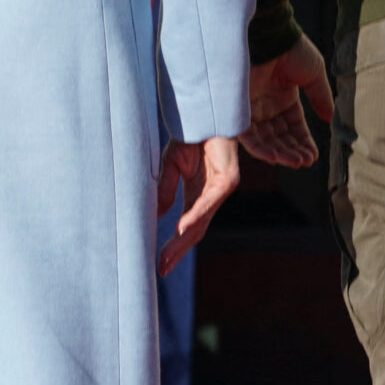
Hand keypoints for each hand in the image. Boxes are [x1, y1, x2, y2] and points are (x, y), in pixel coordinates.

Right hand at [158, 136, 241, 275]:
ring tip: (166, 257)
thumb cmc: (191, 137)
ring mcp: (221, 190)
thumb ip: (165, 189)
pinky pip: (208, 202)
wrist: (207, 114)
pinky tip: (181, 227)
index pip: (187, 228)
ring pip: (202, 221)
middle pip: (195, 231)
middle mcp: (212, 197)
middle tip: (161, 269)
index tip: (160, 265)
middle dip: (178, 251)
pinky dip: (195, 215)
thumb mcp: (170, 166)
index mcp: (199, 196)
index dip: (175, 246)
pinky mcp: (228, 179)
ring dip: (184, 240)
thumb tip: (156, 215)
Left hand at [242, 37, 335, 168]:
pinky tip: (276, 158)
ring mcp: (251, 108)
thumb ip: (321, 97)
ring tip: (295, 162)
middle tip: (304, 162)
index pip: (293, 126)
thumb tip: (330, 118)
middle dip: (292, 151)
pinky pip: (247, 136)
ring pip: (264, 140)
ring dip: (280, 153)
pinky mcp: (237, 109)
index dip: (303, 142)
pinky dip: (261, 149)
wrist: (270, 36)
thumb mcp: (314, 73)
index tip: (313, 156)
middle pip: (279, 137)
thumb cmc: (292, 49)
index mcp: (283, 96)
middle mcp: (265, 104)